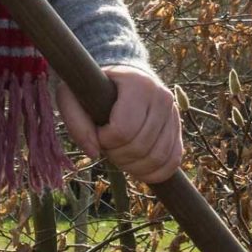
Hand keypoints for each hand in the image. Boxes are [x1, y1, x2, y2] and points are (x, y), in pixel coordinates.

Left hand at [55, 66, 183, 184]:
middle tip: (108, 147)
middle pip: (140, 146)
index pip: (123, 130)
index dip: (105, 140)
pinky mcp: (178, 130)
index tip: (98, 131)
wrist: (125, 78)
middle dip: (118, 156)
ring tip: (120, 156)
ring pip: (158, 157)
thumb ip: (76, 123)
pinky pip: (173, 161)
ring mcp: (174, 114)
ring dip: (134, 167)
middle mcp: (162, 97)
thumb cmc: (95, 88)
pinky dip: (155, 173)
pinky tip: (138, 170)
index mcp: (138, 84)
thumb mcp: (73, 96)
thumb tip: (94, 153)